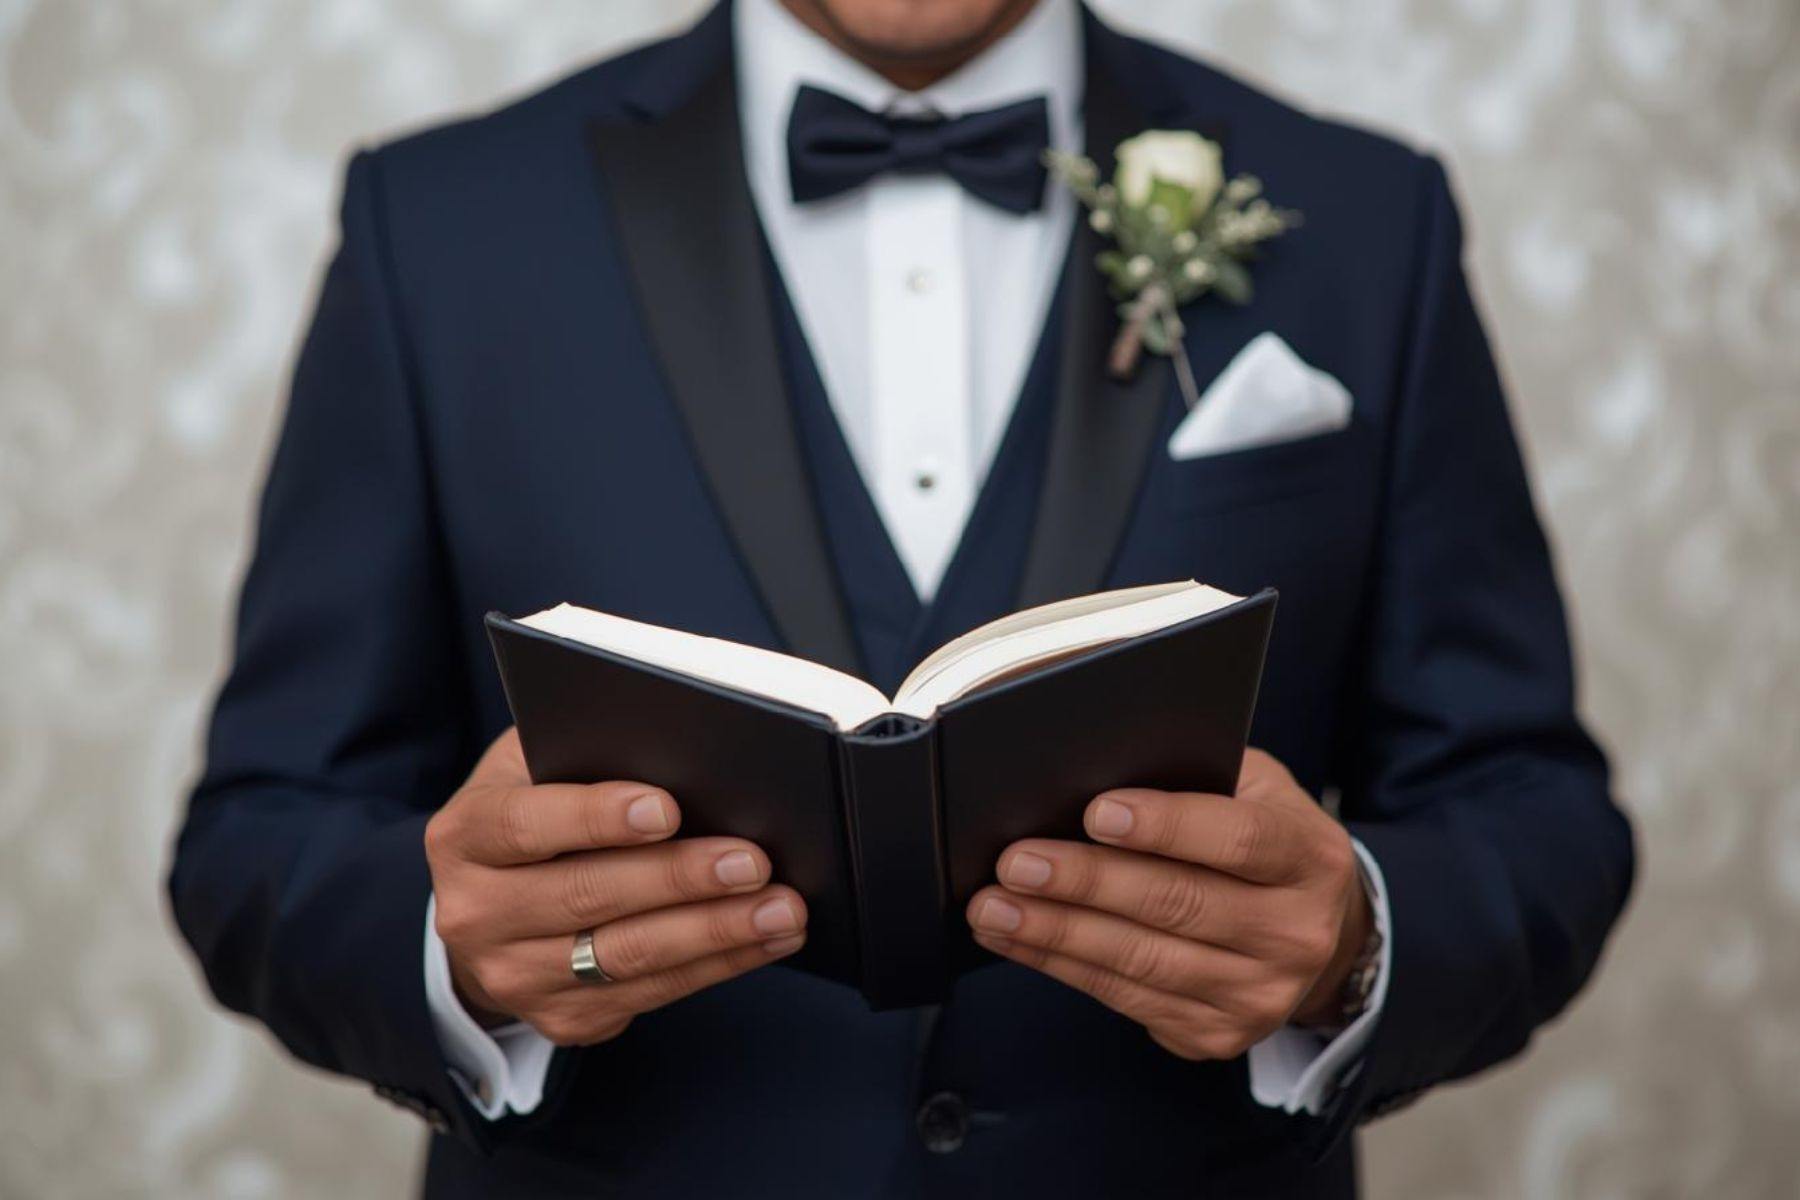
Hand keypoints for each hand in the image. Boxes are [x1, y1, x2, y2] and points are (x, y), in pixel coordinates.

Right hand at [425, 728, 807, 1045]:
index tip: (667, 808)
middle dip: (680, 879)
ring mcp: (515, 976)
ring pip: (628, 956)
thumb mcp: (534, 766)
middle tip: (753, 860)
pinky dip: (719, 965)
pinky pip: (652, 993)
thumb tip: (682, 748)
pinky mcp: (563, 1019)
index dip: (595, 818)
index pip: (524, 826)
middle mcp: (476, 914)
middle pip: (588, 896)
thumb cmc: (538, 810)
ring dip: (716, 932)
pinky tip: (767, 939)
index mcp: (465, 836)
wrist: (491, 908)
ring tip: (782, 907)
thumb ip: (586, 752)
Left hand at [966, 748, 1370, 1059]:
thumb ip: (1192, 774)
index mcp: (1310, 857)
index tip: (1096, 812)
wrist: (1311, 930)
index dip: (1167, 826)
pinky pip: (1125, 999)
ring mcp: (1259, 995)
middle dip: (1086, 882)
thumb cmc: (1258, 836)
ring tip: (993, 907)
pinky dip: (1061, 967)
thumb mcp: (1252, 789)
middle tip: (1015, 862)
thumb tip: (1089, 765)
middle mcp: (1296, 934)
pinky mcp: (1216, 1035)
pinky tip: (1017, 940)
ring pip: (1143, 962)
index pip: (1240, 840)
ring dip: (1056, 934)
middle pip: (1179, 905)